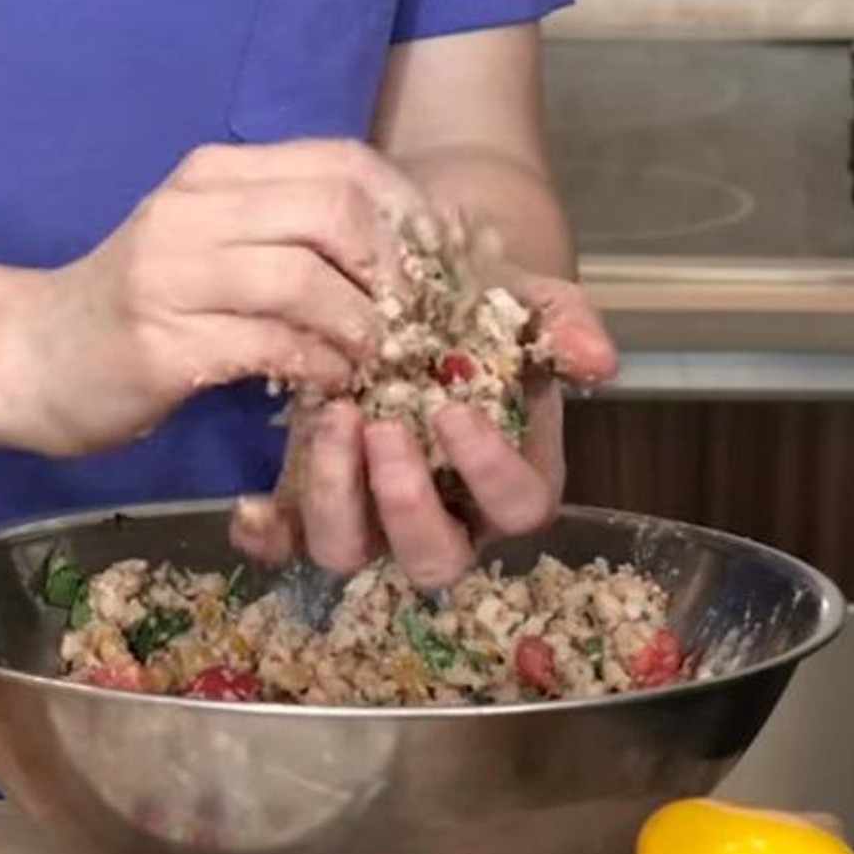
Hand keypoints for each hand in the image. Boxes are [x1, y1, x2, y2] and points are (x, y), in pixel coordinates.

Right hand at [0, 140, 424, 455]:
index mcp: (218, 174)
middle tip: (412, 323)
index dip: (407, 214)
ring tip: (377, 360)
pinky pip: (272, 345)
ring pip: (306, 278)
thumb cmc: (144, 308)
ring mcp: (172, 273)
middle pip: (334, 212)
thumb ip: (294, 240)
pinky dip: (321, 366)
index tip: (436, 268)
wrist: (33, 356)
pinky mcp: (163, 342)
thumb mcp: (218, 250)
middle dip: (393, 272)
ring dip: (361, 327)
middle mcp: (194, 208)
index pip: (342, 164)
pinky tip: (333, 385)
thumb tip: (406, 265)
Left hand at [231, 267, 617, 587]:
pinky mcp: (314, 504)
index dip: (489, 472)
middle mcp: (445, 516)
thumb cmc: (486, 311)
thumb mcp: (530, 305)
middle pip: (433, 560)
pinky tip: (251, 503)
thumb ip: (564, 329)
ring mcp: (374, 518)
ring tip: (332, 416)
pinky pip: (287, 545)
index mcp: (510, 482)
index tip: (455, 411)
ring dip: (338, 498)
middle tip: (385, 428)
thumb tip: (602, 363)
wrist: (420, 293)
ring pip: (353, 553)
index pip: (518, 508)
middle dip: (406, 503)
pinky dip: (267, 534)